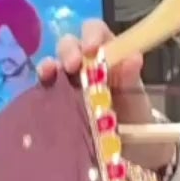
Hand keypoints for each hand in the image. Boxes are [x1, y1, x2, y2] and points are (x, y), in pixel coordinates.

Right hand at [38, 20, 175, 174]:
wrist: (132, 149)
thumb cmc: (135, 115)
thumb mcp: (137, 97)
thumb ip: (132, 77)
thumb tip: (134, 57)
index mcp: (107, 54)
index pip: (95, 31)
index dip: (91, 34)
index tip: (91, 48)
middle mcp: (85, 63)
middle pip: (70, 44)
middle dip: (69, 50)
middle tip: (73, 65)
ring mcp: (68, 82)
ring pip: (54, 62)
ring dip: (51, 63)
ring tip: (51, 72)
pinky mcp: (56, 101)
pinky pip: (45, 86)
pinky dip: (42, 82)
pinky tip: (42, 83)